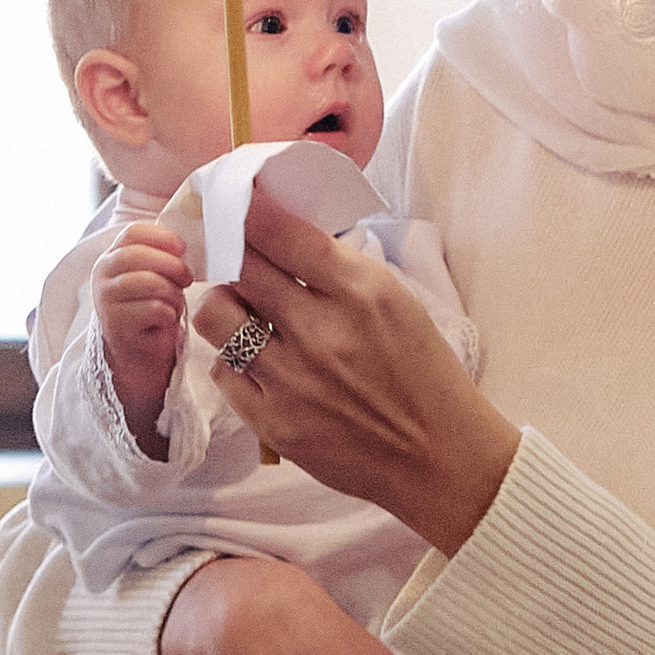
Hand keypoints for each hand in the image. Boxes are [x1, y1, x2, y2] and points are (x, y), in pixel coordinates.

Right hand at [91, 222, 192, 453]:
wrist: (141, 355)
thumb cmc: (154, 309)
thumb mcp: (159, 275)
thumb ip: (165, 255)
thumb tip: (197, 235)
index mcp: (112, 256)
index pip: (132, 232)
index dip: (162, 237)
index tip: (183, 249)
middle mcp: (102, 275)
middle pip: (137, 254)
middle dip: (171, 265)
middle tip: (187, 278)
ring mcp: (105, 300)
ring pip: (148, 281)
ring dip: (171, 293)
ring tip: (173, 303)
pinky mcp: (115, 325)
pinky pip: (154, 308)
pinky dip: (168, 313)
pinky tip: (166, 320)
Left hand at [197, 178, 518, 556]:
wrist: (437, 455)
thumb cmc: (422, 371)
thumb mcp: (397, 301)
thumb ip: (340, 269)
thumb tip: (283, 232)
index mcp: (362, 292)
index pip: (282, 233)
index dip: (250, 210)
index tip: (238, 200)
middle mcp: (321, 332)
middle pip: (240, 268)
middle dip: (230, 252)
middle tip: (232, 252)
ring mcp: (292, 380)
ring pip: (217, 316)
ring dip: (225, 304)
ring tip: (243, 310)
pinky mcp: (273, 423)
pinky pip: (223, 371)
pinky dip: (234, 358)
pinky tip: (257, 359)